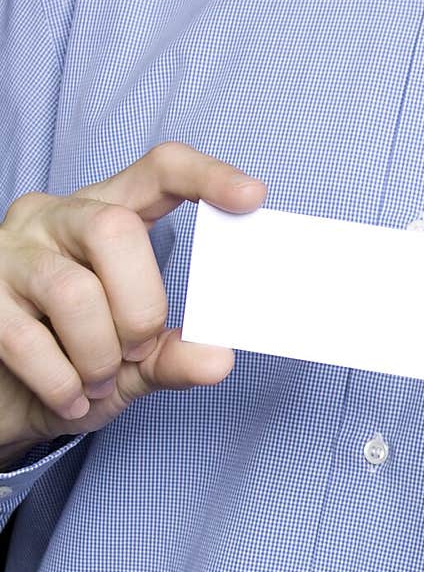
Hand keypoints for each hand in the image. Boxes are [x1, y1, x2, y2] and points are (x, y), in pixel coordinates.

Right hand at [0, 142, 266, 462]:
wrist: (5, 401)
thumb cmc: (76, 365)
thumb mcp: (136, 362)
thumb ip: (174, 354)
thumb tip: (218, 359)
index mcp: (104, 215)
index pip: (157, 170)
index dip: (205, 176)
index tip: (251, 198)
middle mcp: (53, 218)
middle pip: (117, 230)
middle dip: (141, 306)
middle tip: (137, 349)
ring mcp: (9, 252)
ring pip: (73, 291)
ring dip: (98, 354)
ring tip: (98, 382)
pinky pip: (27, 339)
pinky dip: (62, 383)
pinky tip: (71, 398)